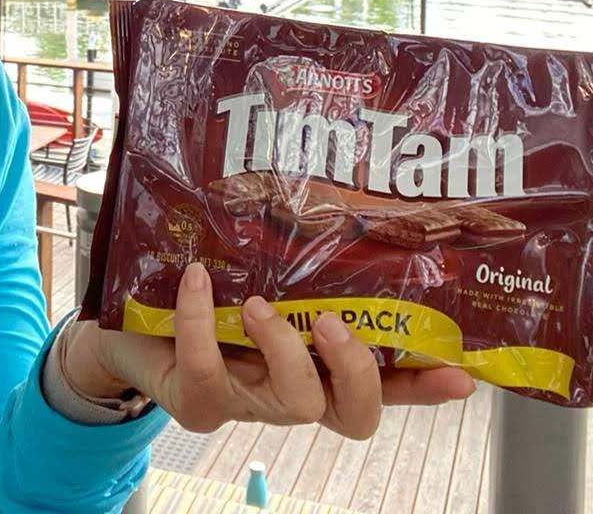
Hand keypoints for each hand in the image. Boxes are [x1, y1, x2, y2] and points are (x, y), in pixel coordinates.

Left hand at [62, 262, 475, 438]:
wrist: (130, 325)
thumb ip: (299, 247)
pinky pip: (208, 373)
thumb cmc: (212, 290)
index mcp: (320, 361)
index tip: (463, 372)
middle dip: (356, 372)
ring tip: (261, 303)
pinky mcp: (198, 402)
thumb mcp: (260, 267)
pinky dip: (202, 321)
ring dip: (284, 350)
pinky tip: (197, 279)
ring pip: (294, 403)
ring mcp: (249, 403)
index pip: (388, 383)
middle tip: (335, 324)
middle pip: (355, 414)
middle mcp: (295, 389)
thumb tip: (342, 179)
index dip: (425, 384)